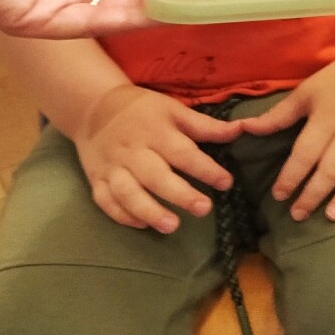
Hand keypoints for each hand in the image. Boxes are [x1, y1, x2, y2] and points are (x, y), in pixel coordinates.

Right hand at [71, 83, 241, 232]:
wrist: (92, 107)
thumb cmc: (142, 110)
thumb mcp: (174, 109)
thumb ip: (205, 125)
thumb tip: (241, 129)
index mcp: (156, 131)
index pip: (183, 153)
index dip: (206, 169)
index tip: (227, 182)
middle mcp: (133, 151)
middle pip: (155, 176)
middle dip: (179, 194)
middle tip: (204, 209)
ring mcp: (112, 167)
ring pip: (127, 192)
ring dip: (149, 211)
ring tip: (171, 227)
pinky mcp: (95, 179)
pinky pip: (105, 201)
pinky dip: (122, 215)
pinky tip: (142, 225)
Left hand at [238, 49, 334, 222]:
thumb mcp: (305, 92)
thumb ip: (277, 116)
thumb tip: (245, 129)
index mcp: (326, 120)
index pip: (305, 154)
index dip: (290, 176)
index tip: (278, 196)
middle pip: (331, 167)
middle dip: (314, 194)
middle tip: (298, 215)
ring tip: (334, 216)